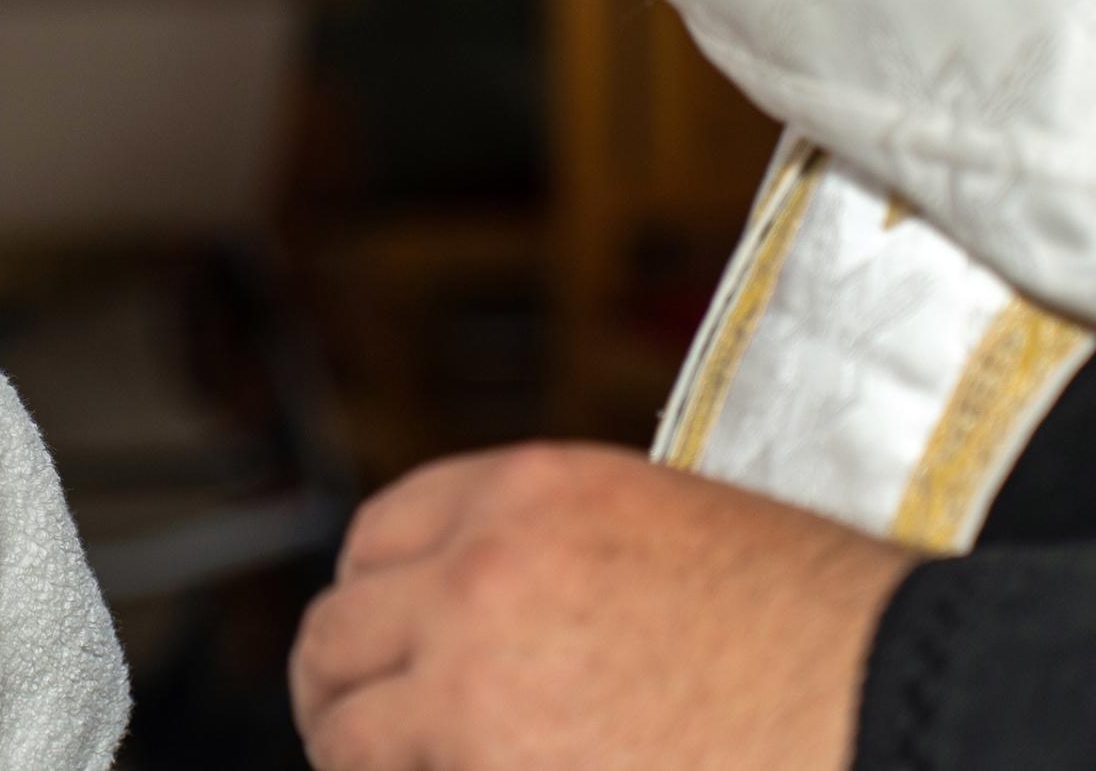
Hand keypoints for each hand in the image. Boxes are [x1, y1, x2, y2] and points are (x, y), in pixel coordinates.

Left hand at [291, 443, 917, 770]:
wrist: (900, 713)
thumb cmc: (827, 642)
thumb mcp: (678, 536)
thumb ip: (565, 557)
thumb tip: (503, 609)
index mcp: (530, 495)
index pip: (381, 533)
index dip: (371, 595)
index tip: (371, 639)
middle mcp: (481, 574)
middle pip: (339, 630)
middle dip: (341, 684)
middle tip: (356, 727)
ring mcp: (472, 683)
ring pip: (345, 726)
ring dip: (357, 753)